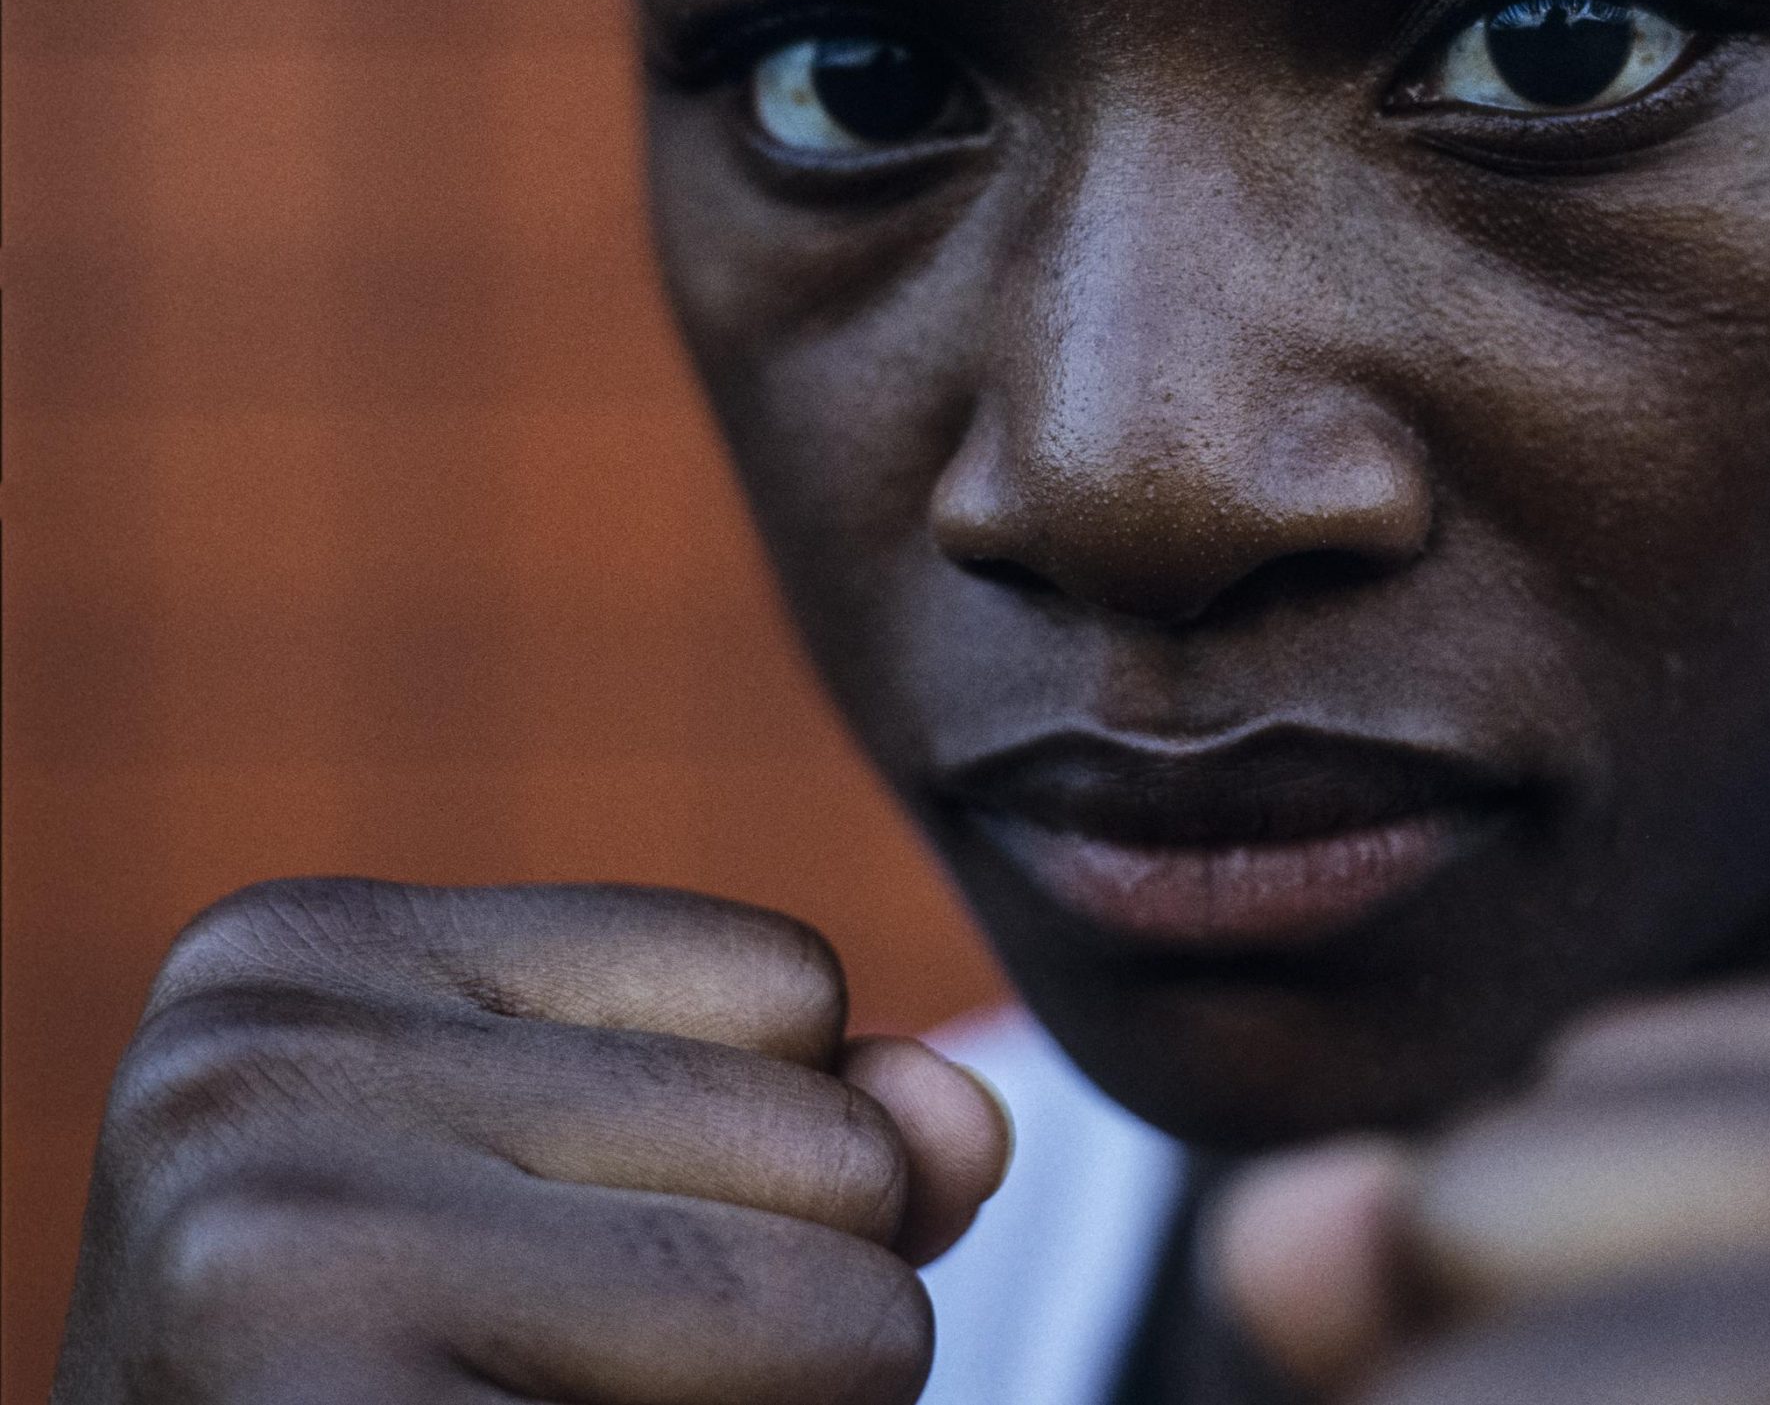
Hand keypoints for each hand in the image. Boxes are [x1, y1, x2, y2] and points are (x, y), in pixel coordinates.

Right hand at [55, 878, 1009, 1404]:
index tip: (547, 1268)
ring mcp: (277, 1248)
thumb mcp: (606, 1213)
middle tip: (564, 1380)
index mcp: (303, 954)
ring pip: (842, 1308)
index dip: (757, 1162)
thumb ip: (813, 1132)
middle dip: (789, 1301)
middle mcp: (256, 1063)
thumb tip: (968, 1124)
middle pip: (830, 1143)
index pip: (788, 983)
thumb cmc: (421, 1388)